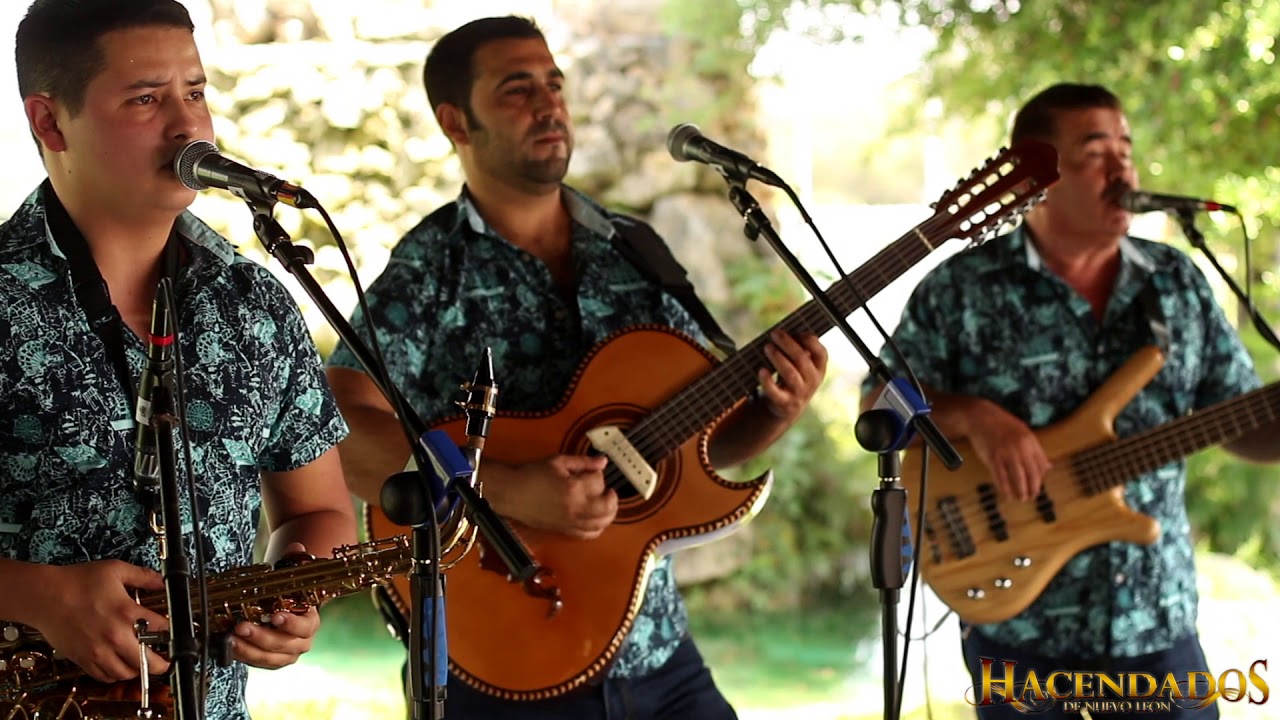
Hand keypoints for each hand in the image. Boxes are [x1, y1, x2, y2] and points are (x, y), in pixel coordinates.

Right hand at [27, 560, 170, 681]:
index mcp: (127, 613)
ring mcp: (98, 651)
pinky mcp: (83, 659)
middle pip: (147, 662)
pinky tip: (118, 665)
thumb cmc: (77, 582)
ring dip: (136, 670)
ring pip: (125, 674)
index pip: (161, 629)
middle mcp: (115, 636)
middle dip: (160, 664)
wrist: (45, 596)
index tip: (170, 632)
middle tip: (164, 662)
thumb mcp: (116, 570)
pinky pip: (103, 676)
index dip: (170, 631)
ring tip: (140, 663)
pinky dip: (114, 674)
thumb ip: (143, 576)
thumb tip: (161, 581)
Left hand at [230, 543, 319, 668]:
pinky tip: (230, 646)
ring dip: (250, 650)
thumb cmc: (288, 592)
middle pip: (285, 645)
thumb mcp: (291, 575)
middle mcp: (301, 642)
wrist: (284, 608)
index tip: (276, 616)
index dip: (291, 623)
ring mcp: (286, 654)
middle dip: (262, 637)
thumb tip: (296, 547)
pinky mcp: (269, 660)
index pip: (305, 627)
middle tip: (242, 626)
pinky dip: (244, 656)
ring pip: (270, 658)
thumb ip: (294, 560)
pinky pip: (258, 662)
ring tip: (231, 638)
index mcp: (311, 622)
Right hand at [500, 455, 615, 539]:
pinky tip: (596, 519)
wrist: (511, 493)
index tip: (594, 470)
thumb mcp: (558, 461)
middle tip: (608, 490)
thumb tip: (602, 461)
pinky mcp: (564, 530)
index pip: (599, 482)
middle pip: (608, 507)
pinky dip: (597, 527)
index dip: (599, 474)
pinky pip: (588, 534)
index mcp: (574, 489)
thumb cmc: (531, 476)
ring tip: (605, 503)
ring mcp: (570, 522)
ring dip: (608, 513)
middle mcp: (575, 509)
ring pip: (601, 523)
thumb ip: (583, 462)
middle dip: (611, 498)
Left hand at [758, 330, 827, 422]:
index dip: (811, 341)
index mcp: (819, 369)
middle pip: (802, 360)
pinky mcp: (784, 402)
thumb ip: (798, 350)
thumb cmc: (793, 377)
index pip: (821, 354)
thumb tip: (786, 331)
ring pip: (790, 374)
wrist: (787, 407)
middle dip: (788, 344)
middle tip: (775, 334)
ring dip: (778, 358)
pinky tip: (761, 370)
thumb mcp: (801, 366)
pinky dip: (767, 381)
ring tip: (767, 347)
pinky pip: (775, 392)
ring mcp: (799, 393)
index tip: (798, 331)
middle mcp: (812, 382)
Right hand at [964, 399, 1051, 500]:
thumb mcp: (1024, 432)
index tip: (1037, 486)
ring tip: (1021, 498)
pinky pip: (1001, 477)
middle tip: (1032, 497)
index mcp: (1030, 441)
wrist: (980, 416)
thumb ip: (1036, 450)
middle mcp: (1020, 448)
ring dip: (1021, 491)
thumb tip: (1049, 467)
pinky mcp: (992, 458)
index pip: (1041, 465)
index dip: (1040, 479)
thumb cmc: (1002, 424)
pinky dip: (1005, 488)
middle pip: (1032, 474)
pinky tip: (1007, 495)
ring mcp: (1006, 453)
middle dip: (1033, 489)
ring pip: (1017, 478)